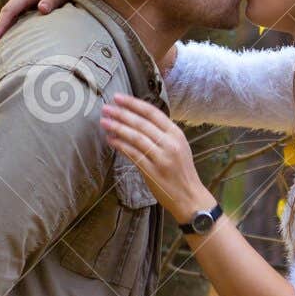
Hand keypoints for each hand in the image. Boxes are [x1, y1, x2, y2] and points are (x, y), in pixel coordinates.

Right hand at [0, 0, 72, 41]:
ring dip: (3, 28)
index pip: (10, 10)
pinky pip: (15, 15)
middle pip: (6, 13)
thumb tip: (42, 9)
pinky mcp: (25, 1)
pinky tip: (9, 38)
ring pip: (9, 14)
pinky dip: (10, 25)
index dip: (1, 25)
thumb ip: (53, 0)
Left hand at [100, 93, 211, 226]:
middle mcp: (170, 144)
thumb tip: (137, 120)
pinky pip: (133, 154)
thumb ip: (162, 134)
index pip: (152, 113)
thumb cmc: (182, 172)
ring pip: (136, 137)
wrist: (190, 197)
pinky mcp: (152, 172)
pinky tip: (111, 140)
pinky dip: (121, 146)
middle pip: (141, 123)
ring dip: (118, 128)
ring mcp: (161, 158)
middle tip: (106, 108)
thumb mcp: (178, 147)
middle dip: (121, 114)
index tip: (118, 98)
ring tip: (105, 122)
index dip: (133, 104)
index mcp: (176, 134)